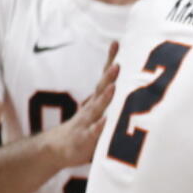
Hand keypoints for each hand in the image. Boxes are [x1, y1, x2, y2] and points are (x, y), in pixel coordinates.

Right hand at [44, 43, 118, 167]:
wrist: (55, 149)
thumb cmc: (85, 128)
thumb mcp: (100, 112)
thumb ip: (114, 100)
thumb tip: (136, 82)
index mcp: (97, 100)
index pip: (104, 77)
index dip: (110, 60)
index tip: (115, 43)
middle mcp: (91, 108)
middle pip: (101, 88)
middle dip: (109, 76)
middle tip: (117, 63)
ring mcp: (87, 122)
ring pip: (96, 108)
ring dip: (105, 97)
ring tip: (112, 86)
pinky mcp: (84, 139)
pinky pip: (93, 132)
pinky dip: (100, 126)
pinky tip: (105, 120)